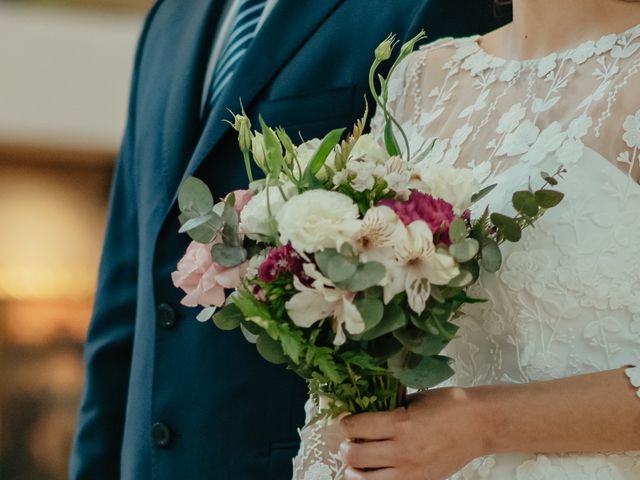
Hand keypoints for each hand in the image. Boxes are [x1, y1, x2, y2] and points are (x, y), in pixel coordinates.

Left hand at [339, 387, 487, 479]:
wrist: (479, 425)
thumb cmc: (448, 405)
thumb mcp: (413, 399)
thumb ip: (388, 409)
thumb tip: (363, 413)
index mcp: (400, 423)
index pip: (356, 427)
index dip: (345, 423)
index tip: (345, 421)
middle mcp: (403, 451)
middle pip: (355, 456)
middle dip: (346, 447)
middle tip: (348, 442)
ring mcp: (411, 471)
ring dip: (355, 470)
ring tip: (357, 462)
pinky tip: (374, 473)